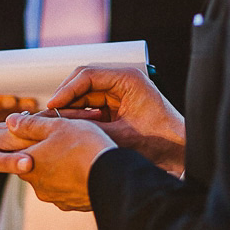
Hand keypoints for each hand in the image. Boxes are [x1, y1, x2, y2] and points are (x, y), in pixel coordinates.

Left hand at [6, 113, 116, 210]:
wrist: (112, 176)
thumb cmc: (83, 146)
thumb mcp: (56, 126)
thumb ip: (30, 124)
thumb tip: (10, 121)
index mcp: (28, 165)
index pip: (19, 152)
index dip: (32, 140)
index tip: (45, 132)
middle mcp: (37, 185)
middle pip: (37, 166)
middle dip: (47, 154)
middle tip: (65, 141)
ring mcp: (55, 197)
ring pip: (54, 178)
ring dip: (61, 168)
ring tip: (79, 154)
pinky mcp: (72, 205)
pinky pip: (69, 190)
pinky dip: (74, 180)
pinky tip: (86, 169)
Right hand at [48, 66, 185, 173]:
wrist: (180, 153)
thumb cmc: (160, 143)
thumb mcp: (120, 136)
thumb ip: (89, 128)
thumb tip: (60, 126)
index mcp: (128, 78)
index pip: (87, 75)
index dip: (66, 90)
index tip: (52, 106)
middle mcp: (123, 82)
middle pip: (83, 82)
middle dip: (65, 99)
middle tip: (49, 115)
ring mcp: (120, 94)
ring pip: (85, 95)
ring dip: (71, 108)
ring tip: (55, 123)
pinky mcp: (118, 107)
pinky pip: (92, 107)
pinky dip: (80, 116)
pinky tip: (69, 128)